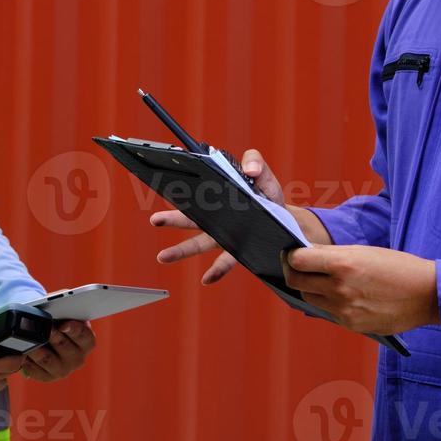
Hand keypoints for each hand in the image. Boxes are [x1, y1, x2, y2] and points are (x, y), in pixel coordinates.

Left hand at [21, 320, 95, 381]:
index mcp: (86, 343)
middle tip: (40, 327)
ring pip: (45, 358)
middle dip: (50, 335)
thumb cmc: (60, 324)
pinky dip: (26, 359)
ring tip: (25, 338)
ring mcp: (62, 370)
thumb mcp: (67, 317)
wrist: (51, 343)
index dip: (74, 329)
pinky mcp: (47, 377)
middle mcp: (77, 359)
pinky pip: (34, 369)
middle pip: (62, 345)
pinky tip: (21, 350)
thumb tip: (52, 312)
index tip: (63, 324)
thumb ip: (64, 314)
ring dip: (34, 347)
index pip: (84, 335)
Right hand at [149, 148, 331, 283]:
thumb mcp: (263, 175)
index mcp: (217, 196)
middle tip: (155, 220)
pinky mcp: (237, 248)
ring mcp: (224, 234)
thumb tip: (249, 170)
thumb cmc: (268, 195)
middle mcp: (215, 217)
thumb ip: (255, 162)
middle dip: (172, 219)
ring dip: (180, 250)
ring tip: (162, 257)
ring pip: (199, 243)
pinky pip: (225, 261)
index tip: (166, 188)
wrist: (284, 220)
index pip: (194, 191)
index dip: (180, 191)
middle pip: (190, 218)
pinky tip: (206, 279)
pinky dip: (216, 270)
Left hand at [281, 245, 439, 335]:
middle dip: (294, 272)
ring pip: (310, 298)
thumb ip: (332, 255)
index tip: (291, 253)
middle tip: (297, 266)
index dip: (291, 256)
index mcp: (343, 264)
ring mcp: (345, 309)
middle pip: (298, 282)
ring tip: (321, 280)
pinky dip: (329, 302)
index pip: (298, 261)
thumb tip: (304, 254)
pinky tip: (342, 294)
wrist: (427, 294)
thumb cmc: (397, 267)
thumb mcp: (364, 252)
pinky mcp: (352, 324)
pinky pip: (328, 312)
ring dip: (311, 288)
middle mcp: (340, 288)